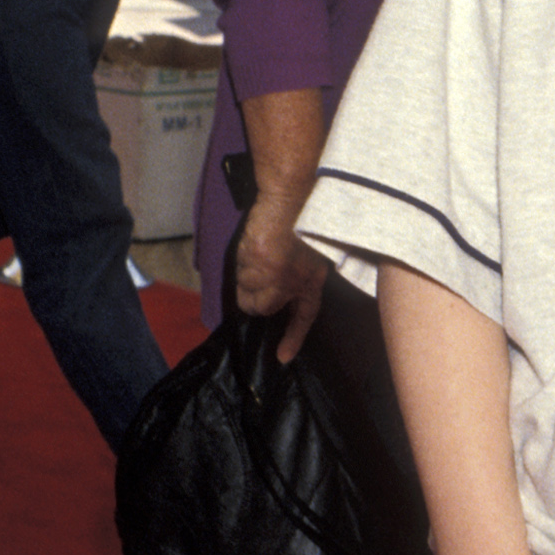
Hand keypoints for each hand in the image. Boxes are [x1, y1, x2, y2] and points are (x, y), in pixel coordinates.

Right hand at [234, 194, 330, 361]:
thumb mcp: (315, 255)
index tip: (282, 357)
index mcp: (310, 281)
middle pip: (258, 307)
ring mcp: (269, 272)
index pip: (302, 318)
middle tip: (257, 279)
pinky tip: (253, 248)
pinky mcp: (251, 260)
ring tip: (258, 257)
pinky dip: (241, 263)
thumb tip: (284, 294)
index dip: (292, 338)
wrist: (291, 198)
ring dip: (246, 278)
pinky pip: (238, 271)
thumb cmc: (306, 222)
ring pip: (244, 290)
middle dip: (254, 298)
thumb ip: (301, 276)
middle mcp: (289, 282)